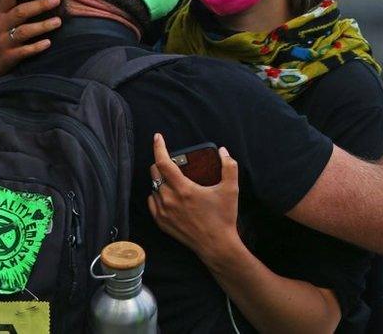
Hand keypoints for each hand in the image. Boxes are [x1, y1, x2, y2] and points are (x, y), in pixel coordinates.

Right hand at [0, 0, 60, 108]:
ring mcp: (5, 42)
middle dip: (39, 6)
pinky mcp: (10, 56)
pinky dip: (36, 47)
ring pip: (23, 32)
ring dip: (42, 26)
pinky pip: (24, 51)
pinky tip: (48, 43)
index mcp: (0, 14)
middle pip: (20, 12)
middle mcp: (1, 26)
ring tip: (58, 21)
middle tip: (56, 0)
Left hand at [147, 133, 241, 262]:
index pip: (164, 162)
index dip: (159, 147)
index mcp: (183, 189)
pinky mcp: (161, 223)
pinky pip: (152, 202)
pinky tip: (167, 195)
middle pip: (155, 172)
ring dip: (160, 180)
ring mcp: (163, 212)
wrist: (216, 246)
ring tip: (173, 180)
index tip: (157, 137)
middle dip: (161, 163)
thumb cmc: (223, 218)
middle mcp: (169, 199)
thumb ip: (229, 166)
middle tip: (173, 163)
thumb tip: (224, 151)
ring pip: (153, 187)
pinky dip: (157, 195)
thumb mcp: (231, 189)